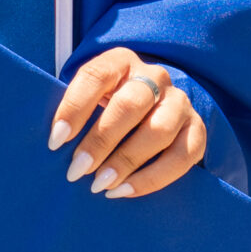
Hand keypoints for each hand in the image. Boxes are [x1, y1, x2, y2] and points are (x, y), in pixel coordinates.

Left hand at [50, 48, 207, 198]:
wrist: (151, 107)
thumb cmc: (105, 104)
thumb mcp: (88, 96)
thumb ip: (74, 111)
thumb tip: (53, 143)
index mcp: (120, 61)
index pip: (95, 76)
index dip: (74, 108)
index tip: (56, 141)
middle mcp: (154, 77)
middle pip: (130, 105)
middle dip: (100, 141)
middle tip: (76, 171)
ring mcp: (180, 103)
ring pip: (159, 131)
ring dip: (126, 162)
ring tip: (99, 185)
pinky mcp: (197, 130)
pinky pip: (182, 157)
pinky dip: (152, 178)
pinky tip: (124, 190)